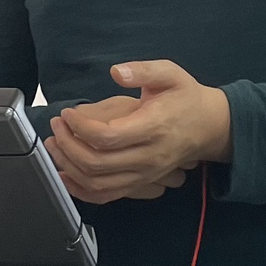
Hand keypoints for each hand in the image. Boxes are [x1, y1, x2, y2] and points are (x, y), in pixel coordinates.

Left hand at [48, 62, 231, 204]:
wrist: (210, 126)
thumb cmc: (186, 98)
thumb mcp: (170, 73)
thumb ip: (143, 70)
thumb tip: (116, 72)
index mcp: (154, 127)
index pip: (107, 137)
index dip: (79, 127)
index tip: (67, 113)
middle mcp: (148, 156)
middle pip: (96, 162)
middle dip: (67, 144)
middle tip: (57, 126)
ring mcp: (145, 174)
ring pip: (97, 182)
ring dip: (68, 166)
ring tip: (56, 145)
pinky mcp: (140, 183)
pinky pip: (106, 195)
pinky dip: (80, 189)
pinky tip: (65, 174)